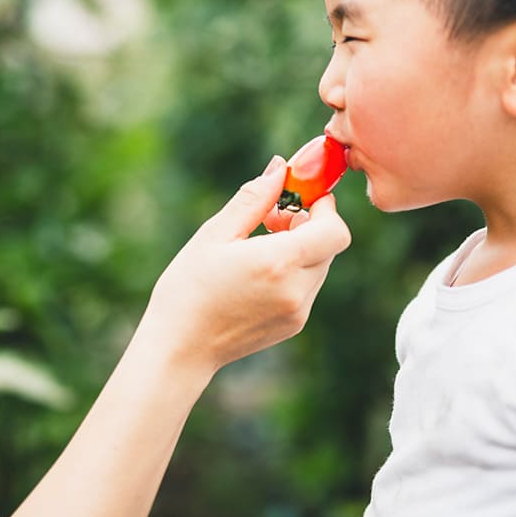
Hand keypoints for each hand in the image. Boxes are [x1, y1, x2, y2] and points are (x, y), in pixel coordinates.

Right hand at [139, 156, 351, 388]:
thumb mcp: (215, 234)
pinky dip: (295, 270)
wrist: (180, 348)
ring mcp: (298, 311)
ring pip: (321, 264)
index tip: (301, 198)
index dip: (325, 209)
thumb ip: (254, 199)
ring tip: (260, 246)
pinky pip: (309, 285)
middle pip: (329, 244)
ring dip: (302, 247)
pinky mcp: (294, 324)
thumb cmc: (189, 287)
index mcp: (279, 263)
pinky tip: (260, 271)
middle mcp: (297, 289)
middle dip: (309, 224)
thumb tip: (281, 168)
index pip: (335, 230)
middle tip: (272, 219)